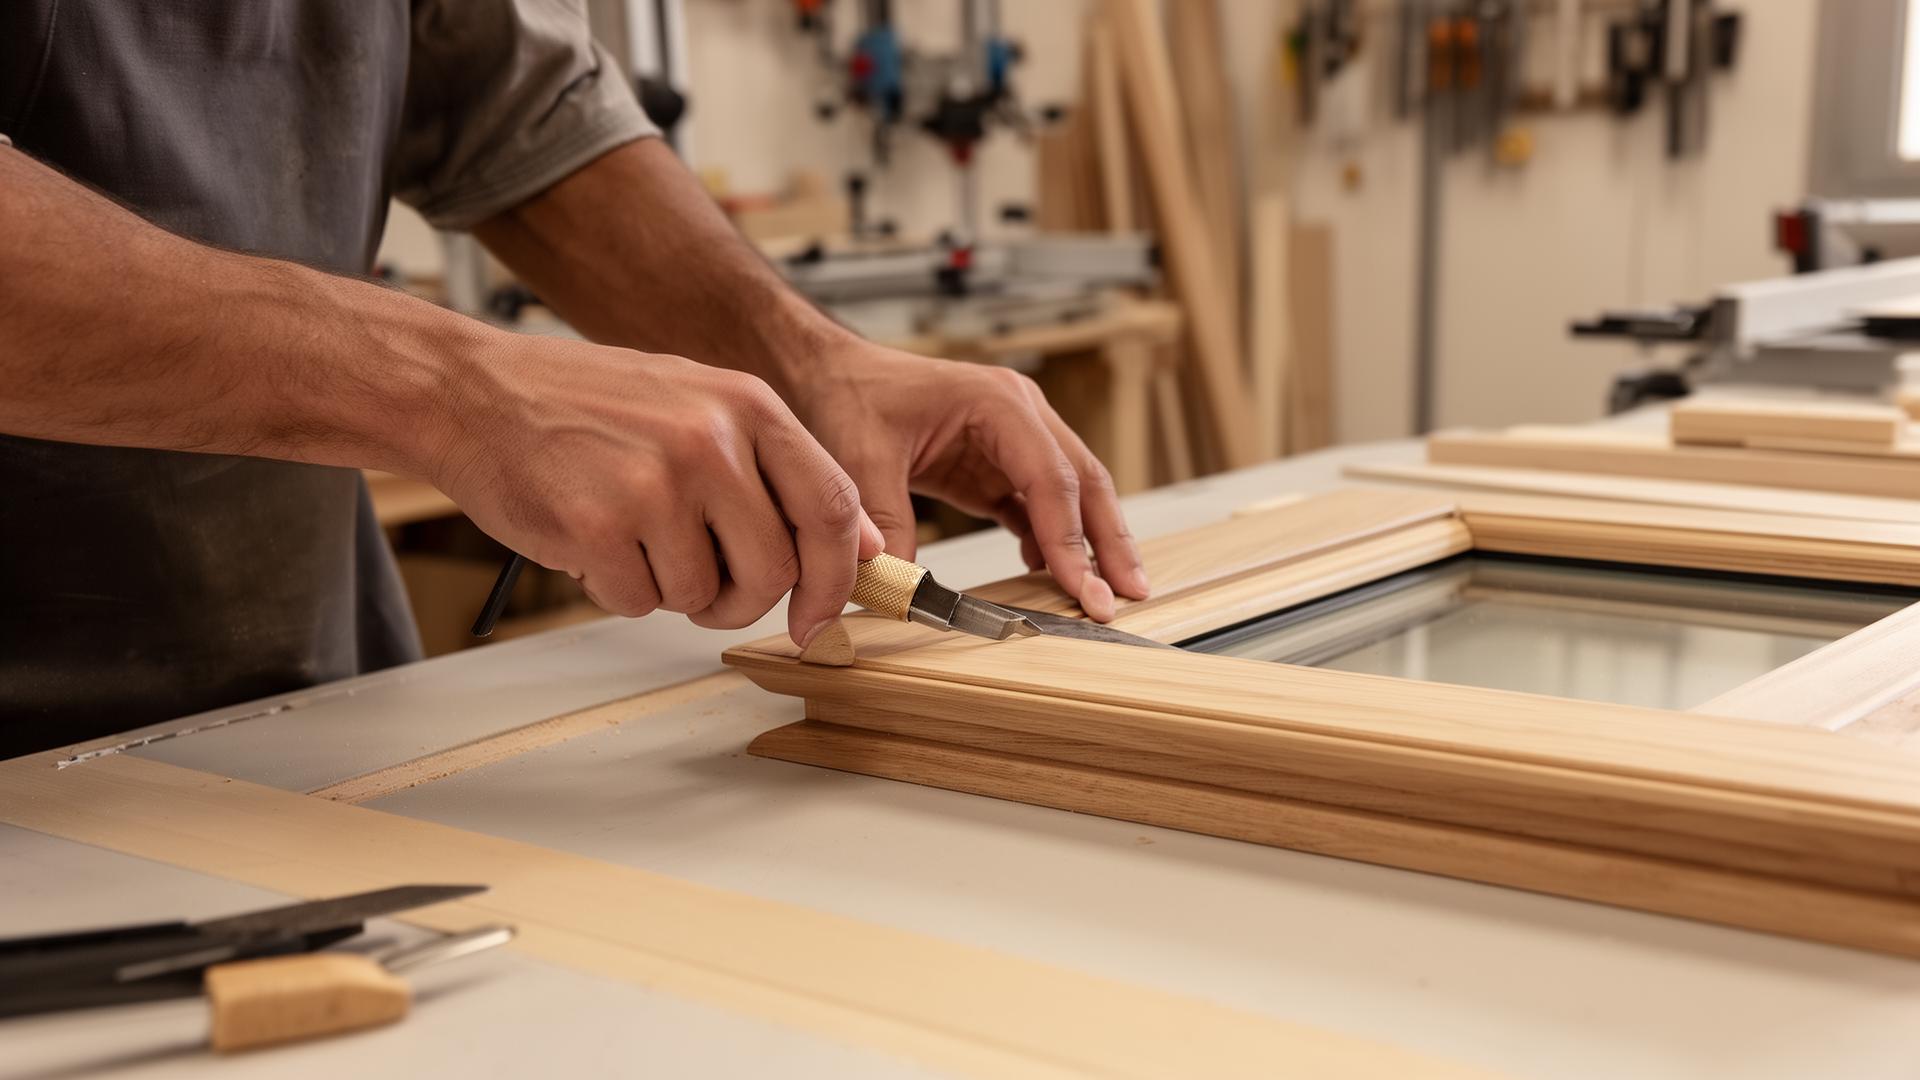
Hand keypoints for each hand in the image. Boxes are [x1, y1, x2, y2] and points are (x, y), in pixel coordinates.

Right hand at [425, 332, 883, 646]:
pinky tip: (591, 541)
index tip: (820, 617)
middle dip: (741, 600)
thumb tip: (861, 544)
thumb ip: (781, 472)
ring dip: (667, 590)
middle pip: (773, 570)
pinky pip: (638, 602)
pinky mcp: (597, 526)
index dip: (835, 577)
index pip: (830, 506)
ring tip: (629, 538)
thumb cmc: (588, 407)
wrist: (475, 394)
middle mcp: (710, 441)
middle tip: (705, 589)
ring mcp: (654, 484)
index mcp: (747, 405)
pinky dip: (616, 590)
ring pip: (701, 595)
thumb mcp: (702, 406)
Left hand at [790, 344, 1148, 620]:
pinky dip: (1050, 541)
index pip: (1050, 477)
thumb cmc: (853, 395)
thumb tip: (902, 585)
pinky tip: (1051, 576)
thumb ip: (885, 519)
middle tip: (1129, 593)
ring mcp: (1014, 440)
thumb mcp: (861, 457)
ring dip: (1090, 544)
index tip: (1081, 587)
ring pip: (1070, 496)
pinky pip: (1036, 507)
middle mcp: (1019, 415)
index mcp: (997, 401)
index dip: (1069, 538)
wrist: (834, 373)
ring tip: (1108, 593)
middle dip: (1109, 541)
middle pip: (1083, 482)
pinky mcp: (996, 466)